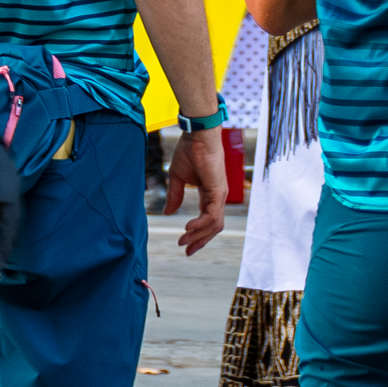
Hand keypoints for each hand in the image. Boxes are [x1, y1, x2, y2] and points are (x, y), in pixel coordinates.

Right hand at [163, 126, 227, 252]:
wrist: (196, 135)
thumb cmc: (189, 151)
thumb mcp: (177, 178)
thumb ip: (175, 196)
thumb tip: (168, 213)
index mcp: (210, 194)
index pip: (208, 220)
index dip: (198, 233)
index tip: (185, 244)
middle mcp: (218, 197)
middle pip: (214, 227)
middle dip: (200, 240)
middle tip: (186, 251)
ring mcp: (220, 194)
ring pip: (214, 224)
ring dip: (199, 235)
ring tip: (183, 240)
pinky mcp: (217, 191)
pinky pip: (212, 214)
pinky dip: (201, 224)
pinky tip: (188, 228)